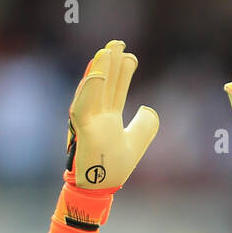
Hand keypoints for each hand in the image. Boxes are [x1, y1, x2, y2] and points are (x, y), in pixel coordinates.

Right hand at [66, 39, 158, 189]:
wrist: (99, 190)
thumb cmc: (112, 169)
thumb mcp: (136, 143)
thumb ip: (145, 127)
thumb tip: (149, 109)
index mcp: (108, 118)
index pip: (116, 89)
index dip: (122, 72)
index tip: (130, 55)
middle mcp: (98, 116)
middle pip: (105, 84)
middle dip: (111, 63)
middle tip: (118, 42)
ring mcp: (89, 122)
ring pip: (93, 90)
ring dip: (99, 70)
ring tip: (106, 51)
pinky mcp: (82, 131)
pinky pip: (82, 107)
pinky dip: (88, 91)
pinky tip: (95, 74)